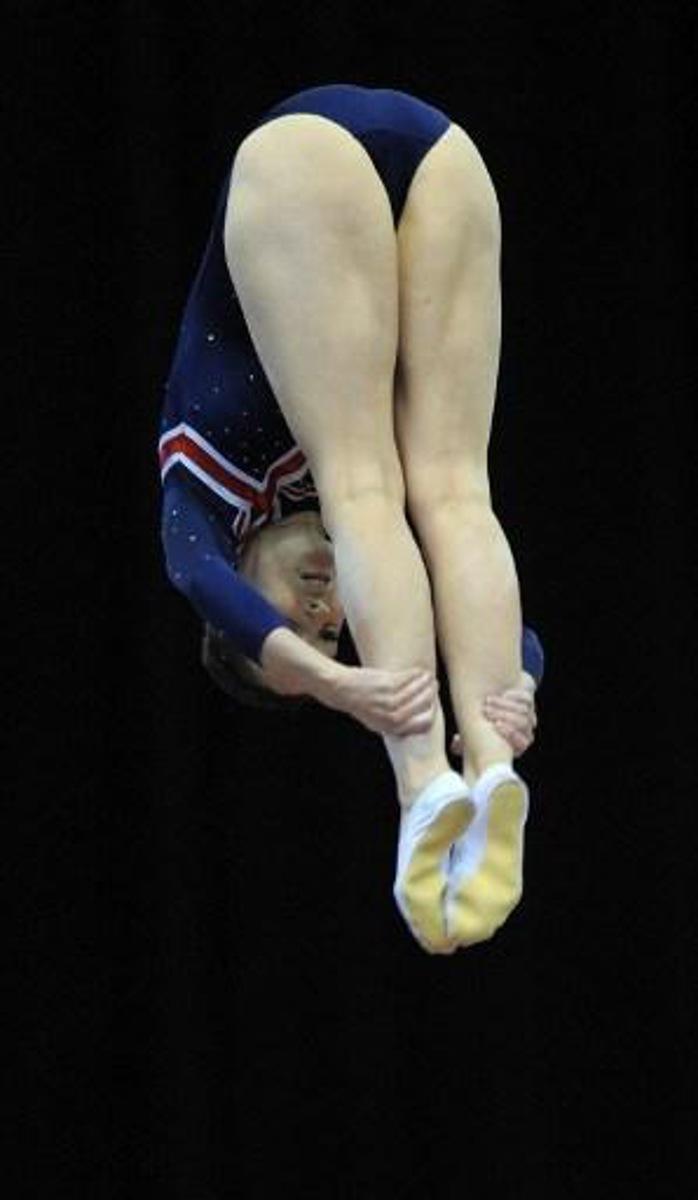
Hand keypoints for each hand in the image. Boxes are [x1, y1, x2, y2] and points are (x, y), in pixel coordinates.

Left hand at [324, 664, 438, 736]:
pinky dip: (417, 673)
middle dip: (432, 695)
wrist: (339, 689)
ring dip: (427, 682)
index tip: (434, 705)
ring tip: (429, 677)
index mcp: (390, 728)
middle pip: (423, 706)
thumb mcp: (376, 721)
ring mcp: (389, 700)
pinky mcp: (387, 684)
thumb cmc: (357, 704)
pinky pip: (410, 678)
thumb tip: (416, 719)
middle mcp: (391, 716)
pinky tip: (420, 671)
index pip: (422, 725)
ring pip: (419, 690)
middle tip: (434, 687)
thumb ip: (395, 722)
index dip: (432, 714)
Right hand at [450, 672, 537, 758]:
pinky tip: (503, 694)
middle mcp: (525, 732)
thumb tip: (456, 744)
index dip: (511, 735)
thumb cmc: (478, 725)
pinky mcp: (528, 701)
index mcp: (516, 746)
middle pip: (522, 723)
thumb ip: (463, 743)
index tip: (495, 726)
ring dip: (504, 705)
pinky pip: (526, 699)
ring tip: (488, 700)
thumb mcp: (470, 736)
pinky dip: (515, 696)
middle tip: (486, 710)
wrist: (487, 700)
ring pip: (524, 711)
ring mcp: (529, 716)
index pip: (521, 743)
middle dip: (504, 716)